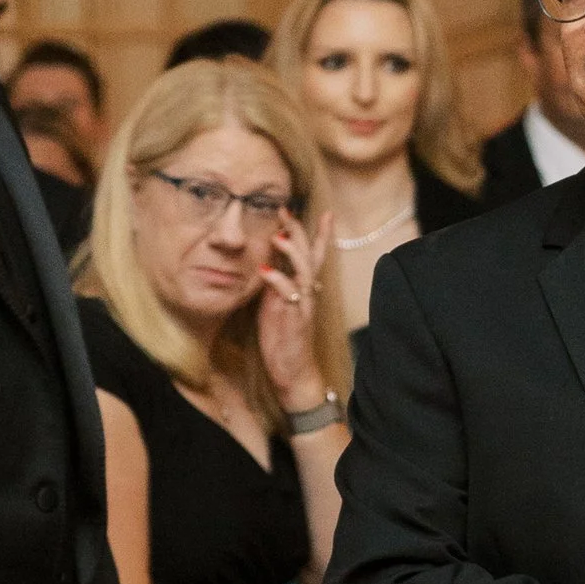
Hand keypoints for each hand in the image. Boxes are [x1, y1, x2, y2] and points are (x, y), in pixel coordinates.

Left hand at [257, 210, 336, 412]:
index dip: (318, 233)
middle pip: (309, 255)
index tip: (319, 210)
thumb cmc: (283, 339)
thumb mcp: (275, 305)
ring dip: (291, 251)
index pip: (313, 254)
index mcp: (302, 287)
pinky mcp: (296, 319)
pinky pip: (289, 295)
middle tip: (286, 210)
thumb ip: (274, 284)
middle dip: (299, 231)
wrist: (292, 373)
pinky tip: (265, 270)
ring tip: (278, 235)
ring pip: (305, 271)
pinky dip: (277, 281)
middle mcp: (307, 292)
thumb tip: (265, 262)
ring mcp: (304, 305)